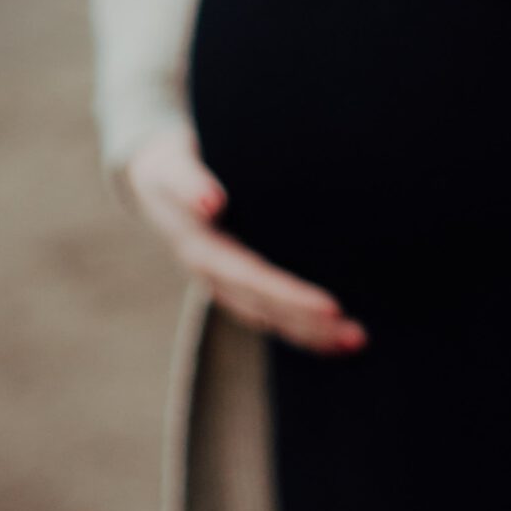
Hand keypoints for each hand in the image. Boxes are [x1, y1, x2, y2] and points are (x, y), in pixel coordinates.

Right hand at [122, 122, 367, 355]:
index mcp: (202, 252)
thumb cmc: (169, 168)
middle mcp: (214, 276)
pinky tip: (335, 334)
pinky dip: (302, 326)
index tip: (331, 308)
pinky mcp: (237, 280)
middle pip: (267, 309)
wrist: (152, 179)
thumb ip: (188, 183)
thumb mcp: (172, 169)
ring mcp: (225, 283)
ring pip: (271, 317)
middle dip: (311, 326)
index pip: (253, 281)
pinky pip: (271, 310)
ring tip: (356, 342)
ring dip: (312, 334)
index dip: (290, 297)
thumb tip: (212, 202)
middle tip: (357, 336)